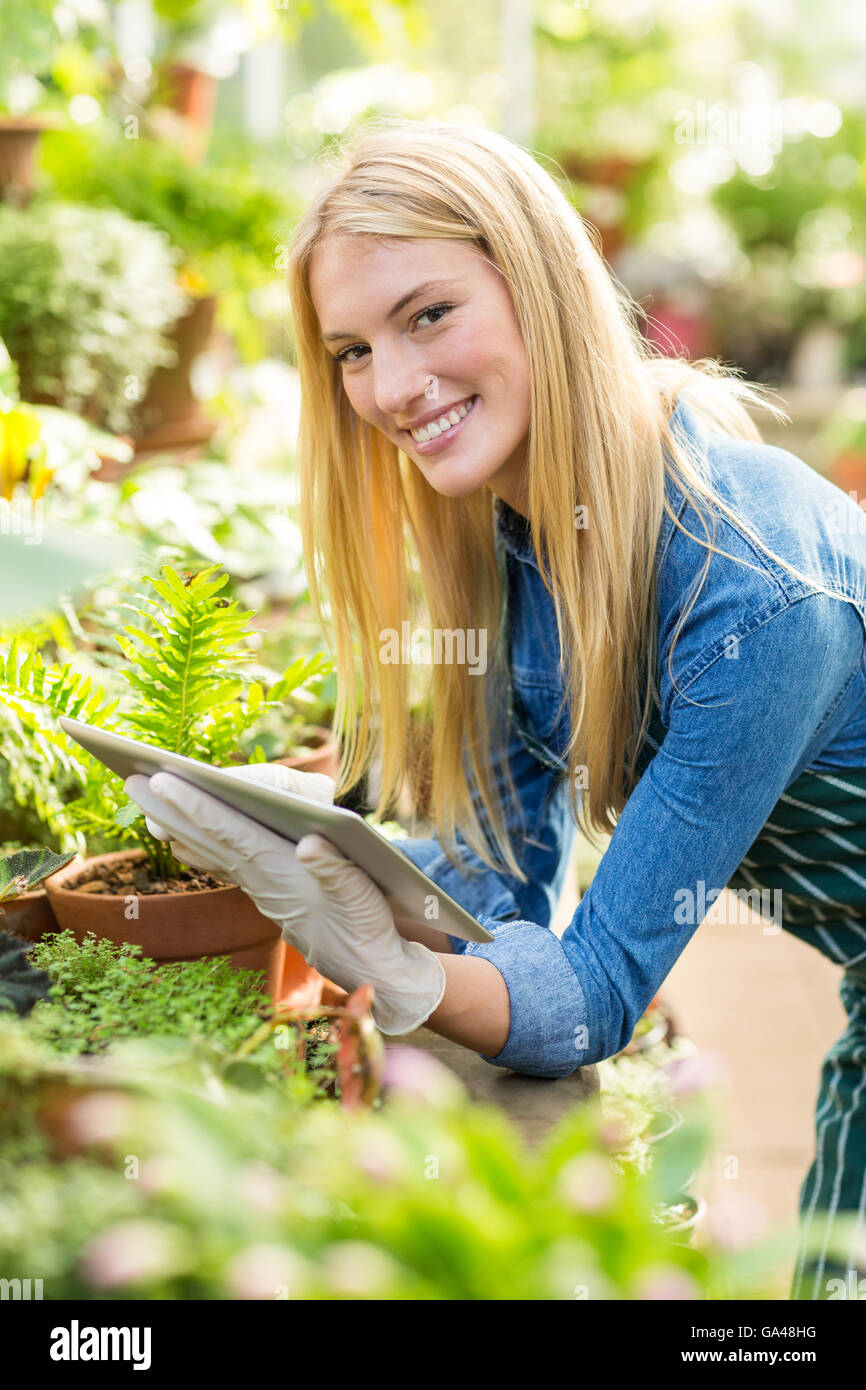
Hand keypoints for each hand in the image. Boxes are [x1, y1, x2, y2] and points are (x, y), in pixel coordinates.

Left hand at [123, 767, 445, 1035]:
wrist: (373, 972)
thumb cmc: (372, 930)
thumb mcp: (366, 899)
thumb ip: (338, 870)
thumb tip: (311, 844)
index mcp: (285, 876)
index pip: (232, 834)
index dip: (198, 808)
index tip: (164, 781)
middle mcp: (264, 882)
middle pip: (209, 840)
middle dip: (171, 810)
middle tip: (131, 780)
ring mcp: (263, 890)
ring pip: (211, 851)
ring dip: (176, 825)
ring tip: (145, 799)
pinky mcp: (270, 895)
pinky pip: (225, 866)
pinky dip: (199, 849)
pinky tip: (180, 840)